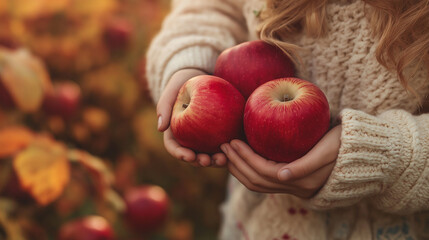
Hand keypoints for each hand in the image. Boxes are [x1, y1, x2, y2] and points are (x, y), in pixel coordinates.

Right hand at [157, 68, 227, 166]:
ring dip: (215, 161)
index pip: (175, 147)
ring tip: (223, 159)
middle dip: (200, 162)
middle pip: (193, 155)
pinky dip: (230, 150)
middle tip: (207, 161)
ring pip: (210, 153)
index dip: (181, 155)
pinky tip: (236, 150)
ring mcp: (206, 136)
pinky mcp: (221, 131)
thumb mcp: (172, 88)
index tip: (189, 156)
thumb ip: (164, 105)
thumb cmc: (184, 80)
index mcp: (175, 131)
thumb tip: (160, 128)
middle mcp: (190, 137)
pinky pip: (226, 143)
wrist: (203, 74)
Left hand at [221, 125, 341, 197]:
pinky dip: (250, 171)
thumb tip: (281, 177)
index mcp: (302, 181)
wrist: (361, 152)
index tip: (233, 141)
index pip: (263, 172)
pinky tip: (243, 159)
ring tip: (228, 153)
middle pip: (256, 181)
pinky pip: (265, 180)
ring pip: (258, 184)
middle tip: (224, 145)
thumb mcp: (327, 150)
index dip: (245, 158)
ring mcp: (293, 185)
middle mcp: (295, 186)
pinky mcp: (292, 180)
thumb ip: (305, 165)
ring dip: (240, 170)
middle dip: (237, 164)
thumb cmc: (345, 145)